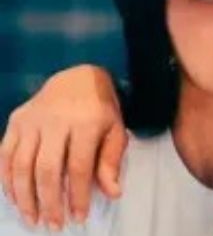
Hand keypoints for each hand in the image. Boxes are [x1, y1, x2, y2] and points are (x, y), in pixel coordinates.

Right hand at [0, 64, 127, 230]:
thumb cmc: (101, 110)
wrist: (78, 78)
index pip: (79, 166)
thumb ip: (111, 162)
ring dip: (24, 196)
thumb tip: (113, 193)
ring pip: (22, 164)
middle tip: (53, 224)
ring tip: (33, 218)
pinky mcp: (16, 121)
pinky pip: (5, 155)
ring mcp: (32, 120)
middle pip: (47, 169)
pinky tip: (15, 198)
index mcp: (85, 123)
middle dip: (49, 201)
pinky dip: (7, 180)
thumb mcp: (115, 131)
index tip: (78, 217)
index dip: (78, 195)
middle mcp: (55, 121)